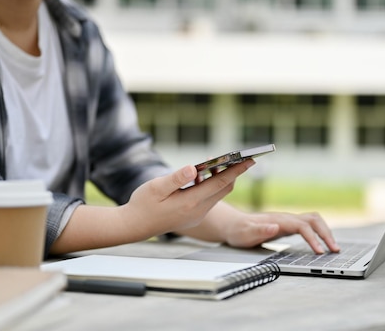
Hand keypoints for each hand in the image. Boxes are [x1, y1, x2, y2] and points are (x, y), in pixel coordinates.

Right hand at [122, 159, 255, 236]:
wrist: (135, 225)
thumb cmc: (143, 204)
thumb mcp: (156, 187)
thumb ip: (176, 178)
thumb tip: (193, 168)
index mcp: (190, 202)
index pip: (220, 183)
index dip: (236, 170)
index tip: (249, 160)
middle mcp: (198, 210)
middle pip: (224, 189)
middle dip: (235, 173)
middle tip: (243, 158)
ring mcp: (197, 214)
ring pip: (217, 194)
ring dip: (221, 178)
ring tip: (222, 162)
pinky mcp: (194, 215)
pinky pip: (209, 198)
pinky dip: (211, 186)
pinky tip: (202, 176)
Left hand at [223, 211, 339, 253]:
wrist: (234, 225)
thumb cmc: (239, 231)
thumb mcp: (245, 234)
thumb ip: (259, 230)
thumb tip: (275, 227)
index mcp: (279, 220)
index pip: (302, 226)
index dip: (313, 238)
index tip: (319, 251)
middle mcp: (287, 218)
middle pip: (314, 220)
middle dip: (326, 234)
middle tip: (335, 250)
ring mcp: (289, 221)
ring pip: (314, 221)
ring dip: (326, 232)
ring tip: (334, 248)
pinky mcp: (289, 226)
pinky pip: (309, 226)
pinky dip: (320, 233)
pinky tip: (323, 244)